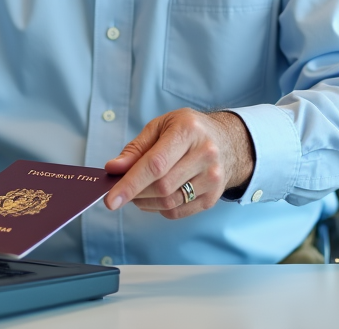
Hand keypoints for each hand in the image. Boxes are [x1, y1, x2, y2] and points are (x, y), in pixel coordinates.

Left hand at [103, 109, 254, 218]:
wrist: (228, 141)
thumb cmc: (188, 131)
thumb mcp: (161, 126)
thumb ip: (136, 149)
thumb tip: (114, 169)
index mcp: (188, 131)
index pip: (155, 164)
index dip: (130, 183)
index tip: (110, 200)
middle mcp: (205, 154)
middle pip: (161, 186)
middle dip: (136, 192)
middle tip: (122, 190)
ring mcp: (213, 177)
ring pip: (169, 202)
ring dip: (145, 202)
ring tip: (138, 192)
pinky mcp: (213, 196)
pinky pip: (178, 211)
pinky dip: (160, 208)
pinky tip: (157, 196)